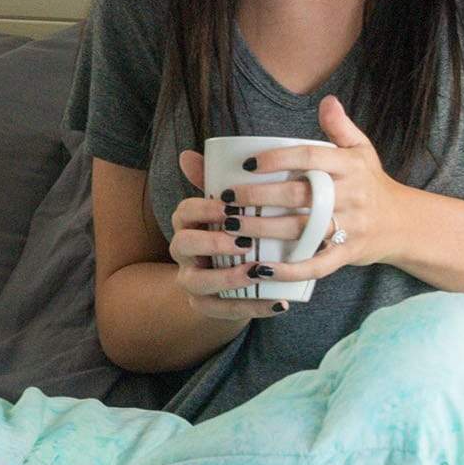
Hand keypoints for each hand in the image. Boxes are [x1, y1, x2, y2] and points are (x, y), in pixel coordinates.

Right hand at [170, 151, 291, 322]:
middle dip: (212, 243)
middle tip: (244, 240)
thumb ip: (216, 178)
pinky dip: (253, 308)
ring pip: (199, 282)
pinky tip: (280, 303)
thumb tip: (188, 153)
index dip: (204, 208)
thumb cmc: (232, 229)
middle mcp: (183, 252)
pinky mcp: (207, 306)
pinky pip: (224, 311)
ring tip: (258, 272)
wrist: (229, 275)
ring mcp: (191, 281)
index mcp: (187, 222)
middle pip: (184, 245)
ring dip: (228, 278)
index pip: (184, 210)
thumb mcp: (227, 204)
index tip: (230, 206)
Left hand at [217, 95, 413, 287]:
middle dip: (258, 196)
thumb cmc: (372, 183)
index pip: (309, 157)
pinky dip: (289, 270)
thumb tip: (327, 100)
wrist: (403, 224)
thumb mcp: (362, 150)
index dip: (277, 159)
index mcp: (349, 166)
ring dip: (262, 230)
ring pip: (300, 229)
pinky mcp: (347, 255)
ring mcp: (348, 227)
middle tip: (226, 197)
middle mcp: (349, 195)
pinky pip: (316, 265)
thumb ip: (340, 126)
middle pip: (298, 195)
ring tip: (230, 226)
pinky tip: (261, 268)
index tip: (247, 163)